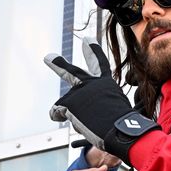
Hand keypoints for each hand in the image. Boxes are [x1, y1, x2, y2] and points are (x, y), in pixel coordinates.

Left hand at [45, 38, 158, 164]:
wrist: (120, 129)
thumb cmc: (123, 123)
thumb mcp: (116, 107)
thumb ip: (101, 105)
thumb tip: (86, 113)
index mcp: (106, 83)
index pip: (100, 63)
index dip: (93, 51)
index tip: (87, 40)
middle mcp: (91, 84)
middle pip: (71, 72)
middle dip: (58, 65)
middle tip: (48, 58)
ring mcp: (79, 92)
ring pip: (64, 103)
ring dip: (64, 110)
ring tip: (77, 119)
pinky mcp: (69, 102)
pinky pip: (56, 112)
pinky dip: (59, 117)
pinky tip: (72, 122)